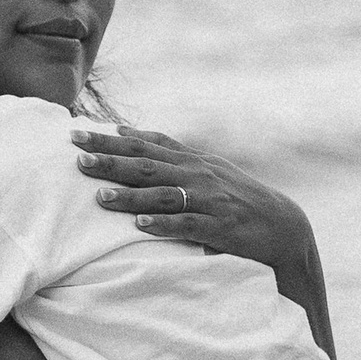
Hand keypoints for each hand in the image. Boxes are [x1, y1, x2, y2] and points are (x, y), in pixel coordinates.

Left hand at [72, 119, 305, 274]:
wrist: (283, 226)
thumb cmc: (237, 199)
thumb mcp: (207, 171)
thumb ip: (173, 158)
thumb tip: (132, 139)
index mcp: (192, 160)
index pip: (146, 144)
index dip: (111, 138)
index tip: (78, 132)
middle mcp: (198, 174)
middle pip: (147, 165)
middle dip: (110, 161)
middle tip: (77, 157)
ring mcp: (209, 200)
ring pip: (164, 194)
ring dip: (131, 195)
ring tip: (100, 196)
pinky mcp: (220, 227)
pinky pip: (188, 225)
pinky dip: (164, 225)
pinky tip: (141, 226)